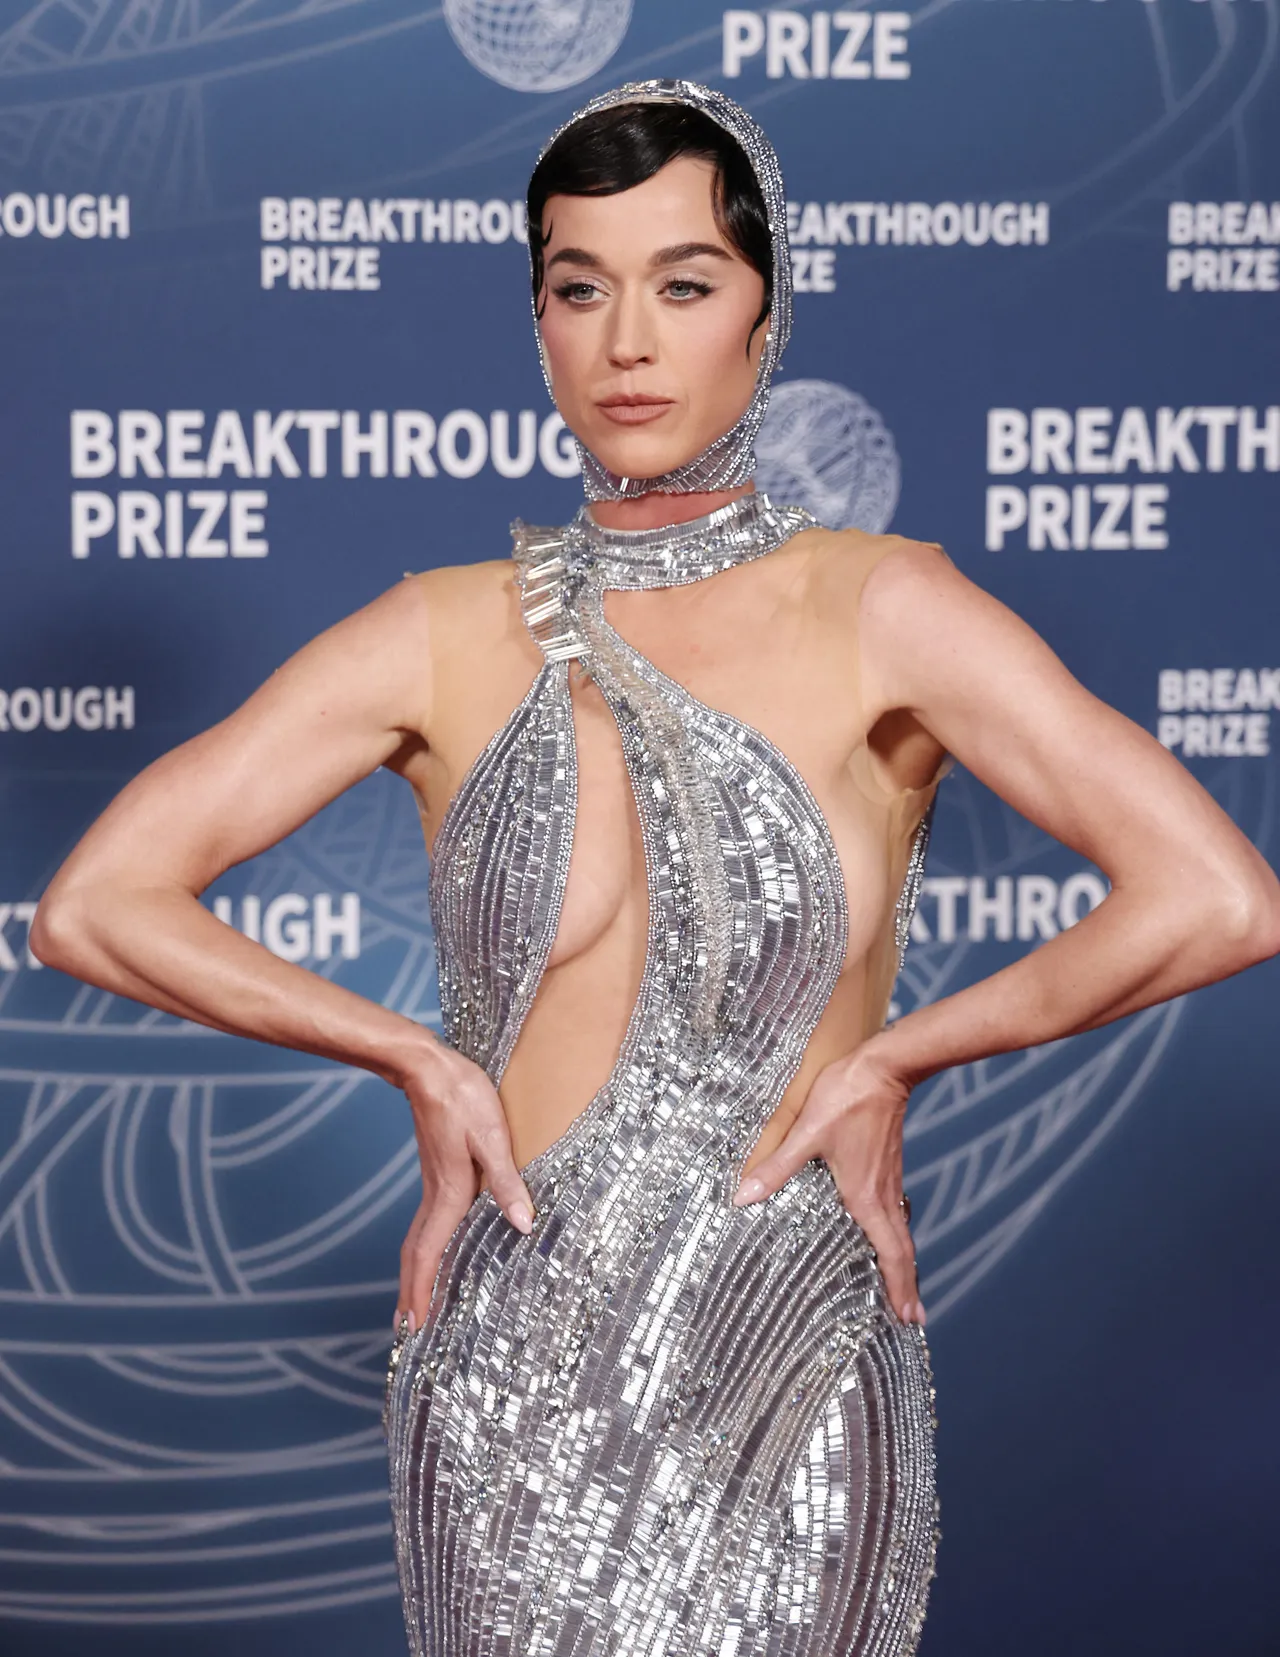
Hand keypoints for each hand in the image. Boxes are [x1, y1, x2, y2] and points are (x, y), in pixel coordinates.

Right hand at [393, 1040, 533, 1333]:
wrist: (428, 1068)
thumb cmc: (463, 1097)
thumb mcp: (493, 1136)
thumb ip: (506, 1181)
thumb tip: (523, 1225)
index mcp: (449, 1194)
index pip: (429, 1254)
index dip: (422, 1291)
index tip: (414, 1326)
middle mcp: (436, 1196)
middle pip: (416, 1254)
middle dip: (412, 1293)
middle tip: (408, 1330)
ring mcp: (433, 1185)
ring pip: (418, 1240)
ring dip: (416, 1274)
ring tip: (414, 1302)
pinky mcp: (437, 1174)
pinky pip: (425, 1224)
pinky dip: (424, 1249)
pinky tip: (435, 1251)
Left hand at [732, 1039, 924, 1326]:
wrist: (883, 1067)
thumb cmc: (846, 1098)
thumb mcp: (807, 1133)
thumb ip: (777, 1167)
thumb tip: (743, 1197)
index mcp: (865, 1195)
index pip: (890, 1252)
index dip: (900, 1286)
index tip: (910, 1317)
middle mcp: (882, 1194)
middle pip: (902, 1250)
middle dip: (907, 1285)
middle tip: (913, 1318)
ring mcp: (888, 1180)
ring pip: (901, 1232)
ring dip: (902, 1262)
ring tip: (903, 1288)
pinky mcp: (886, 1166)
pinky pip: (895, 1212)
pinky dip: (896, 1236)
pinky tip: (885, 1236)